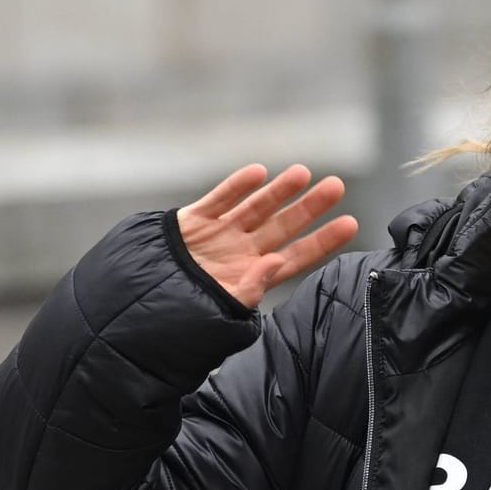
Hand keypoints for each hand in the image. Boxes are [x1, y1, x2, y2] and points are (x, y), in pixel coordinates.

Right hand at [175, 164, 359, 308]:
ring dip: (278, 190)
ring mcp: (219, 234)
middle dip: (308, 207)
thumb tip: (277, 261)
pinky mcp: (193, 221)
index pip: (297, 255)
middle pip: (282, 225)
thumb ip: (250, 287)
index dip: (322, 240)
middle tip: (336, 186)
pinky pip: (218, 200)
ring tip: (302, 173)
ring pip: (255, 207)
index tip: (350, 223)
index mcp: (254, 274)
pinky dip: (236, 186)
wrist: (140, 305)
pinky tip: (257, 172)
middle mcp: (242, 250)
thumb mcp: (221, 308)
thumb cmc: (184, 316)